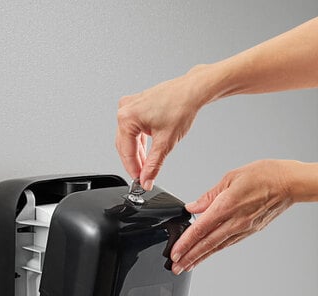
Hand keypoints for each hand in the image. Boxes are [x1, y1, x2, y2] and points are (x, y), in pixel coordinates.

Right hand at [116, 66, 209, 189]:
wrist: (192, 91)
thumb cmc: (180, 106)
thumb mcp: (165, 143)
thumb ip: (153, 166)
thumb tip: (146, 180)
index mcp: (127, 117)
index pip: (126, 151)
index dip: (133, 170)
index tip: (140, 181)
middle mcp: (125, 110)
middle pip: (124, 145)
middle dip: (134, 163)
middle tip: (143, 177)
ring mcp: (130, 106)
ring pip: (129, 138)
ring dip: (137, 154)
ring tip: (146, 167)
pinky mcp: (137, 106)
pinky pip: (133, 129)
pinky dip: (140, 142)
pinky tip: (147, 152)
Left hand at [170, 159, 296, 272]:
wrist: (290, 183)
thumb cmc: (264, 175)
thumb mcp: (231, 178)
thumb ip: (209, 195)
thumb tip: (193, 207)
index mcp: (227, 206)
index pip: (200, 229)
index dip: (186, 244)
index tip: (175, 253)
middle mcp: (235, 222)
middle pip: (206, 244)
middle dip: (189, 258)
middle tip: (176, 268)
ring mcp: (243, 229)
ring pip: (217, 247)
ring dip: (200, 258)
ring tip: (187, 266)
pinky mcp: (250, 231)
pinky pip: (228, 243)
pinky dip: (215, 251)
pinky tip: (207, 254)